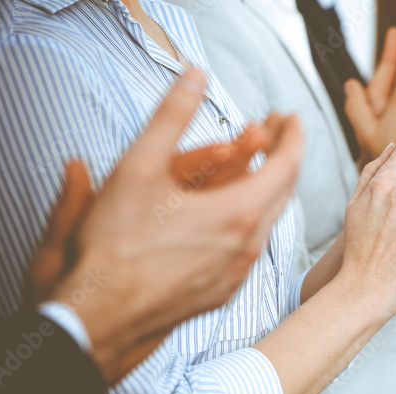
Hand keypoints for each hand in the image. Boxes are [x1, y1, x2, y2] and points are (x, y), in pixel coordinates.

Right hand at [26, 117, 269, 304]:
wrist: (103, 316)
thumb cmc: (116, 246)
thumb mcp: (137, 168)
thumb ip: (171, 116)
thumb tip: (194, 76)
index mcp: (239, 212)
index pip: (287, 165)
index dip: (292, 137)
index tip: (291, 117)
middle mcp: (249, 244)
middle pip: (284, 193)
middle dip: (283, 158)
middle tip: (275, 136)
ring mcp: (238, 272)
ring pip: (268, 222)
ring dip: (268, 190)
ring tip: (256, 170)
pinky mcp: (223, 291)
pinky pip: (250, 248)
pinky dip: (251, 221)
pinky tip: (233, 216)